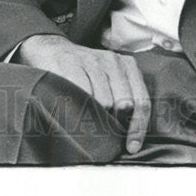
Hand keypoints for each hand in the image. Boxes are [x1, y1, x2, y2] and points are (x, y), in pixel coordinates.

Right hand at [14, 34, 150, 153]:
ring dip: (95, 116)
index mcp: (128, 66)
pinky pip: (83, 94)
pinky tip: (74, 108)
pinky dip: (80, 108)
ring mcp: (92, 60)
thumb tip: (131, 135)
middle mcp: (113, 61)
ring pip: (104, 101)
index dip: (138, 127)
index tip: (132, 146)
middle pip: (124, 104)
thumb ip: (123, 99)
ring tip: (85, 117)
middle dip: (115, 122)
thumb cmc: (85, 73)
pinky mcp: (73, 64)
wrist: (53, 49)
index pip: (142, 101)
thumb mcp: (109, 79)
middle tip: (103, 131)